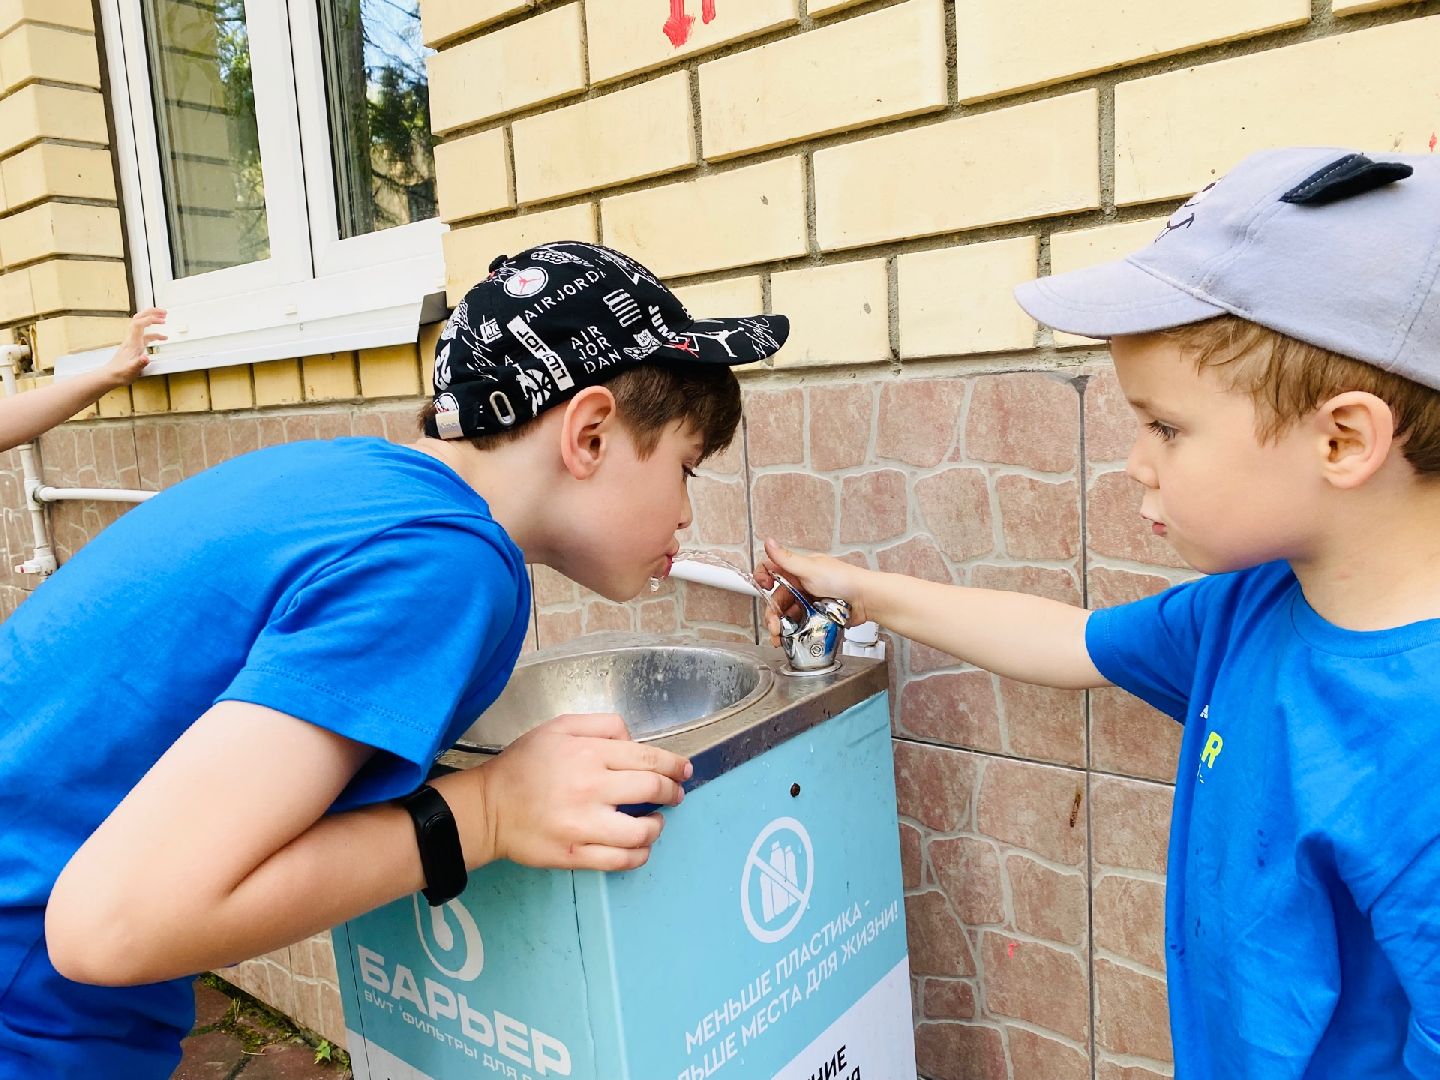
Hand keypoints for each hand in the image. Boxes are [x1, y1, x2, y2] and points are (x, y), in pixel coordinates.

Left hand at [101, 308, 165, 385]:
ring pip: (142, 325)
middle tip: (163, 312)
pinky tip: (162, 338)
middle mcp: (132, 339)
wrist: (111, 376)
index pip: (139, 324)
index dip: (150, 319)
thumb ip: (140, 363)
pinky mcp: (135, 347)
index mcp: (132, 342)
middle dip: (151, 313)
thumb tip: (147, 358)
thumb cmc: (120, 373)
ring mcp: (133, 342)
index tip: (162, 320)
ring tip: (163, 319)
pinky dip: (155, 334)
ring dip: (152, 320)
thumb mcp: (132, 369)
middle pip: (139, 319)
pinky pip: (146, 336)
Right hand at [469, 712, 691, 872]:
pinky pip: (621, 861)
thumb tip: (633, 741)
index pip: (647, 759)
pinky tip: (640, 847)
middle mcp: (591, 788)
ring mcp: (584, 825)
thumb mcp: (559, 726)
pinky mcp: (576, 855)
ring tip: (654, 821)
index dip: (673, 766)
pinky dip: (640, 855)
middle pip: (651, 790)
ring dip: (657, 826)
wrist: (489, 808)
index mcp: (589, 753)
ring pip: (642, 832)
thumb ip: (602, 725)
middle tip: (675, 795)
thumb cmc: (524, 764)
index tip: (684, 771)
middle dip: (673, 793)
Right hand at [755, 537, 871, 645]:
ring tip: (780, 637)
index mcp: (798, 569)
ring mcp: (808, 601)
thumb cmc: (843, 580)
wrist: (865, 600)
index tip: (764, 587)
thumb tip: (768, 541)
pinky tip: (790, 639)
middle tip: (774, 626)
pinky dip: (792, 632)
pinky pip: (798, 625)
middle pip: (776, 599)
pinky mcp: (815, 617)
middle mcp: (801, 585)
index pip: (772, 570)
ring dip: (780, 626)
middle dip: (772, 613)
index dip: (763, 578)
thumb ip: (786, 559)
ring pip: (786, 614)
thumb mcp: (810, 569)